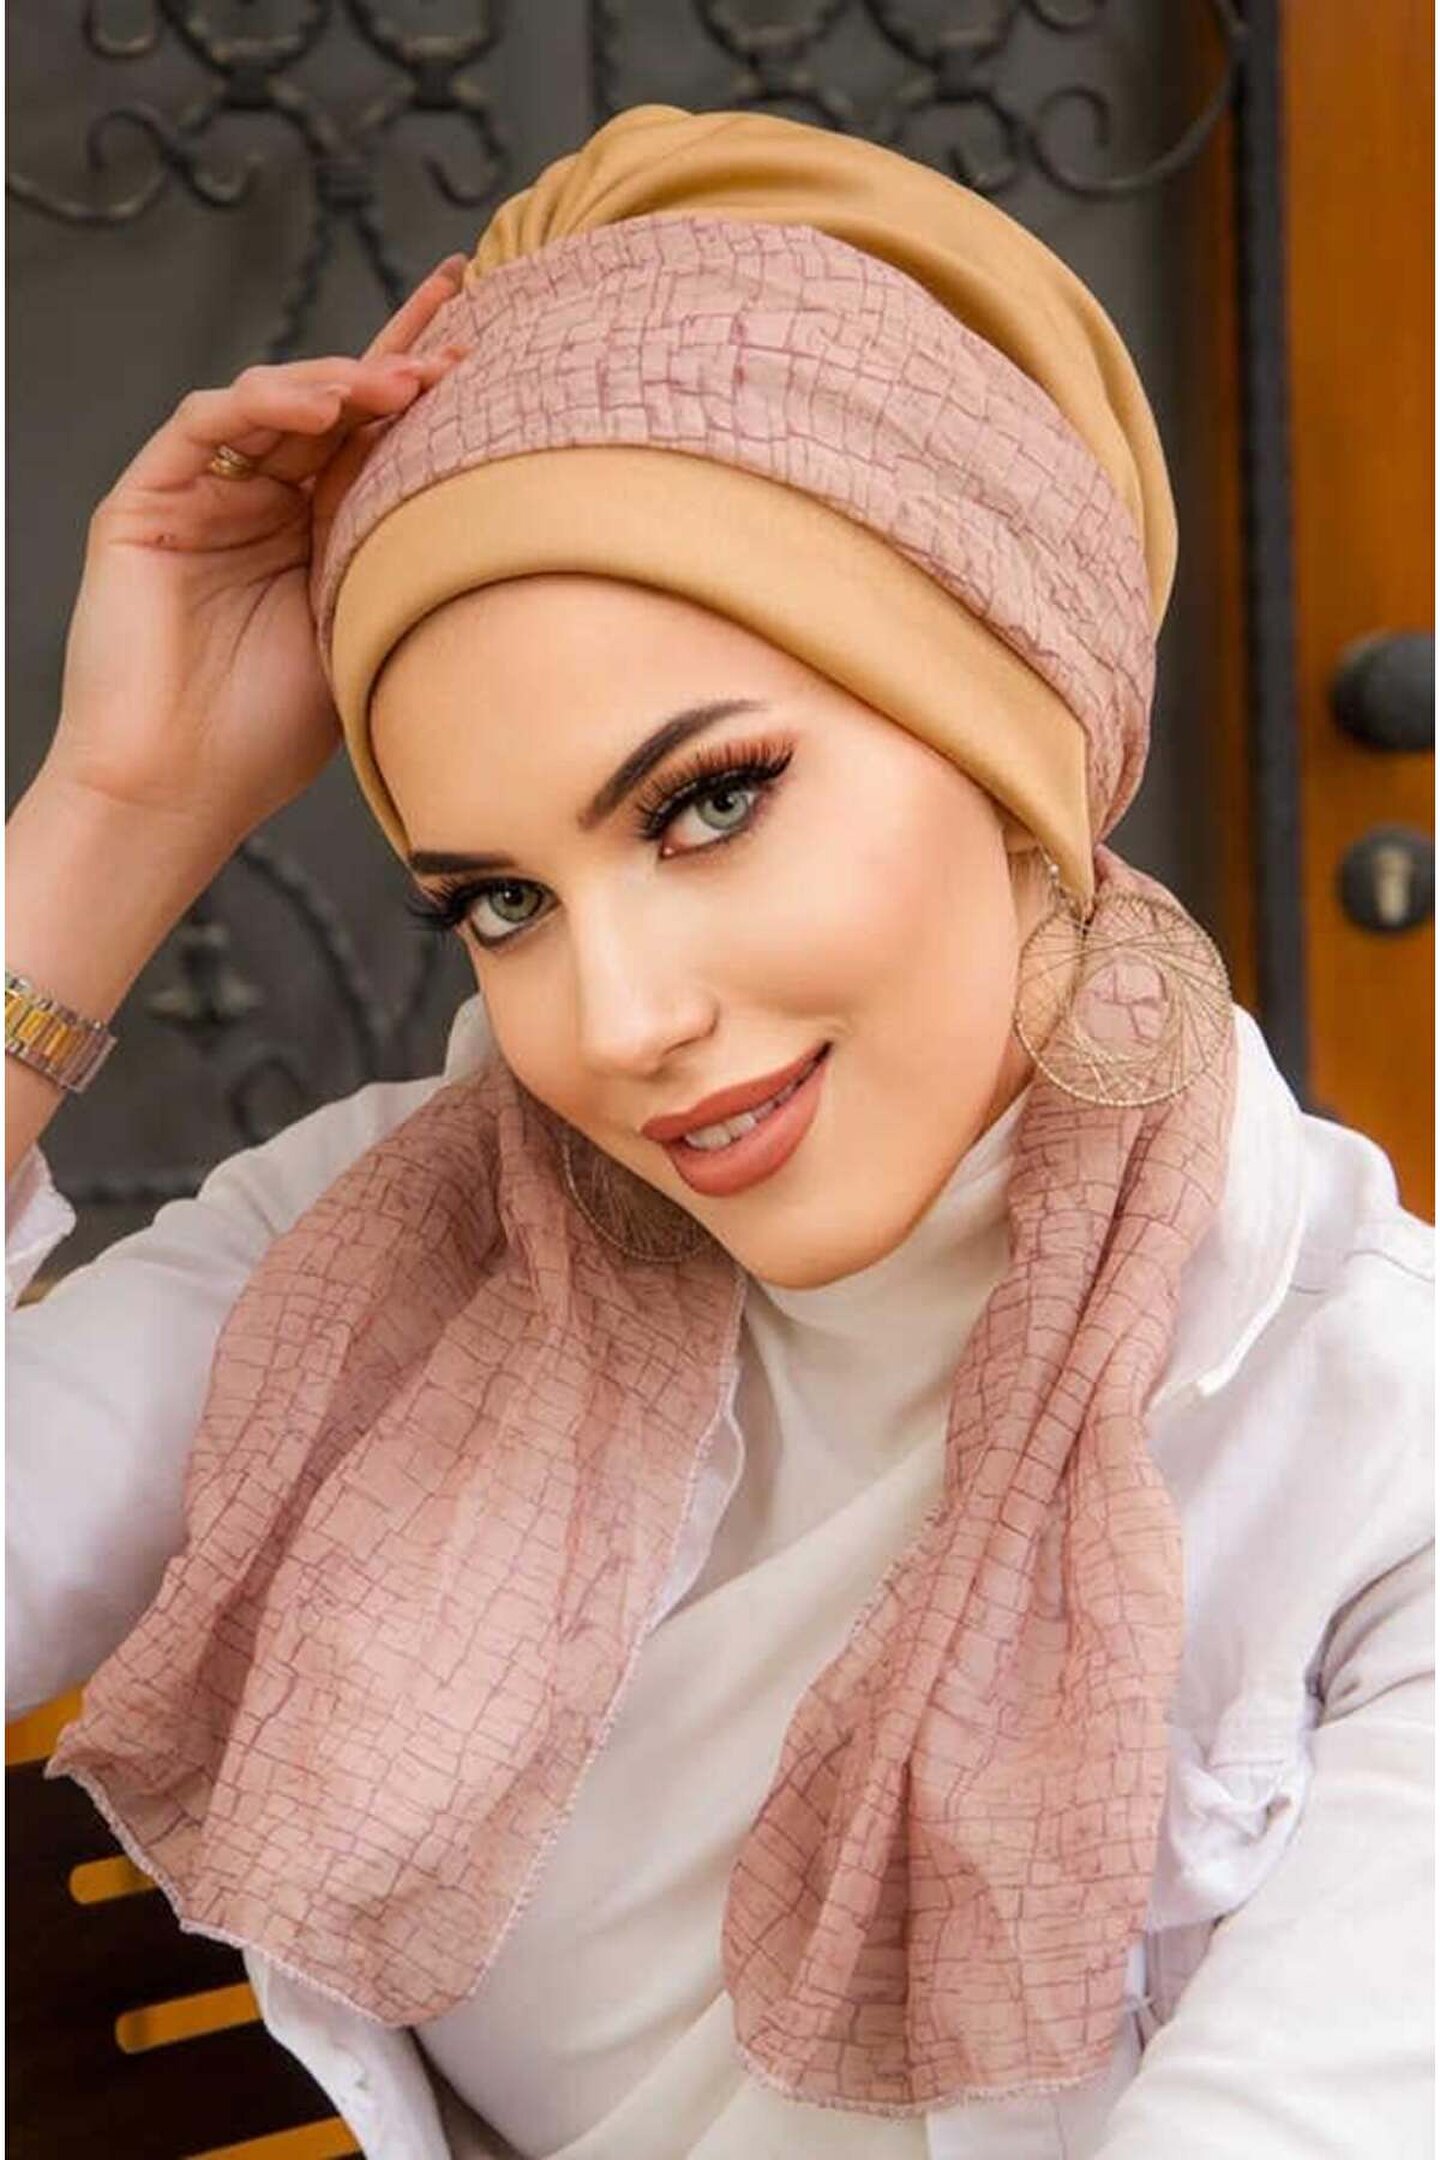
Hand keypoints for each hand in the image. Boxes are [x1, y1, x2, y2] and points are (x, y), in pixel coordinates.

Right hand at [43, 255, 471, 859]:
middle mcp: (258, 504)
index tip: (482, 331)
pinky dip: (263, 404)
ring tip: (398, 382)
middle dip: (393, 361)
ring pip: (271, 403)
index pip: (371, 437)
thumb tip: (483, 500)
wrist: (177, 789)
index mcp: (312, 532)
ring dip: (337, 383)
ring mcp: (201, 498)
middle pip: (329, 404)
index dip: (419, 379)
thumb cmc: (265, 737)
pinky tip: (319, 406)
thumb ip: (393, 557)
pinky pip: (206, 425)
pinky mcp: (147, 502)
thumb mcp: (357, 631)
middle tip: (458, 338)